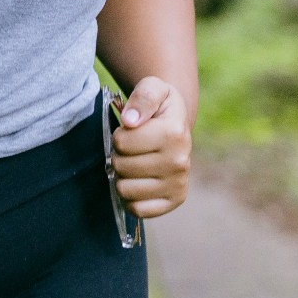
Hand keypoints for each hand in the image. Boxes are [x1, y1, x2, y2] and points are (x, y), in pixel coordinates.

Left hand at [110, 76, 191, 218]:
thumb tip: (130, 121)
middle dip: (118, 155)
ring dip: (122, 176)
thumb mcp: (152, 88)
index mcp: (174, 133)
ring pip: (125, 190)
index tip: (130, 129)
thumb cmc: (159, 106)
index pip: (121, 143)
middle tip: (131, 148)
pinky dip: (130, 198)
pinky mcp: (174, 200)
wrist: (176, 124)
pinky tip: (136, 182)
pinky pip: (138, 210)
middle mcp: (179, 162)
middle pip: (121, 167)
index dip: (119, 135)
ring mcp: (178, 184)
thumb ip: (142, 97)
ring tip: (134, 163)